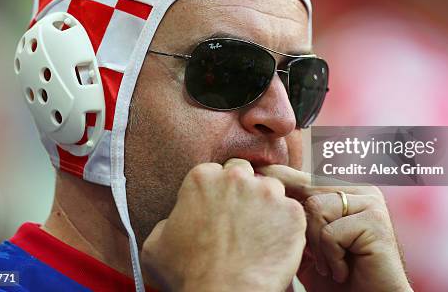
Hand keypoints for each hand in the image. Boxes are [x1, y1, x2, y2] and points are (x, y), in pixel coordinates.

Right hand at [140, 159, 306, 291]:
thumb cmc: (187, 276)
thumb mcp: (156, 245)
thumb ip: (168, 221)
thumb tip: (174, 222)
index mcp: (203, 178)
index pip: (217, 172)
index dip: (219, 192)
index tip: (220, 209)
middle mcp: (236, 177)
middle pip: (246, 174)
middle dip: (243, 191)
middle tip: (240, 219)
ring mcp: (268, 193)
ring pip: (272, 190)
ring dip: (267, 206)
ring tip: (259, 234)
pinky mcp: (292, 212)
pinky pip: (292, 213)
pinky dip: (286, 227)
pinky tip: (273, 246)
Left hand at [256, 165, 411, 291]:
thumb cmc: (336, 280)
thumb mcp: (307, 245)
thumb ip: (292, 219)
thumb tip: (259, 195)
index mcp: (345, 190)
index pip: (306, 177)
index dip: (280, 176)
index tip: (256, 168)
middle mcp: (360, 190)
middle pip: (308, 190)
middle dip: (300, 227)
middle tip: (313, 258)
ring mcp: (371, 203)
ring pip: (316, 208)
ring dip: (317, 247)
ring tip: (330, 266)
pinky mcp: (375, 221)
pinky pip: (331, 233)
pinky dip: (331, 258)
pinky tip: (342, 271)